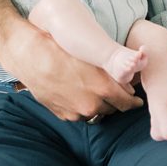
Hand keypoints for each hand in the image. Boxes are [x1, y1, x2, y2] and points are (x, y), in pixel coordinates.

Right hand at [11, 23, 142, 121]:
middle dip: (116, 102)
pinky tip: (78, 95)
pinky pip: (79, 115)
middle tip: (116, 93)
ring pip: (96, 113)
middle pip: (113, 109)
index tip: (135, 99)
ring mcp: (76, 112)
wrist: (31, 56)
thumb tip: (127, 82)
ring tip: (95, 93)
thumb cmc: (62, 49)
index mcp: (103, 88)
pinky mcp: (63, 115)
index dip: (133, 100)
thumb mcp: (92, 56)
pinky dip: (82, 108)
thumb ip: (113, 72)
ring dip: (99, 106)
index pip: (128, 102)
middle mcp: (91, 104)